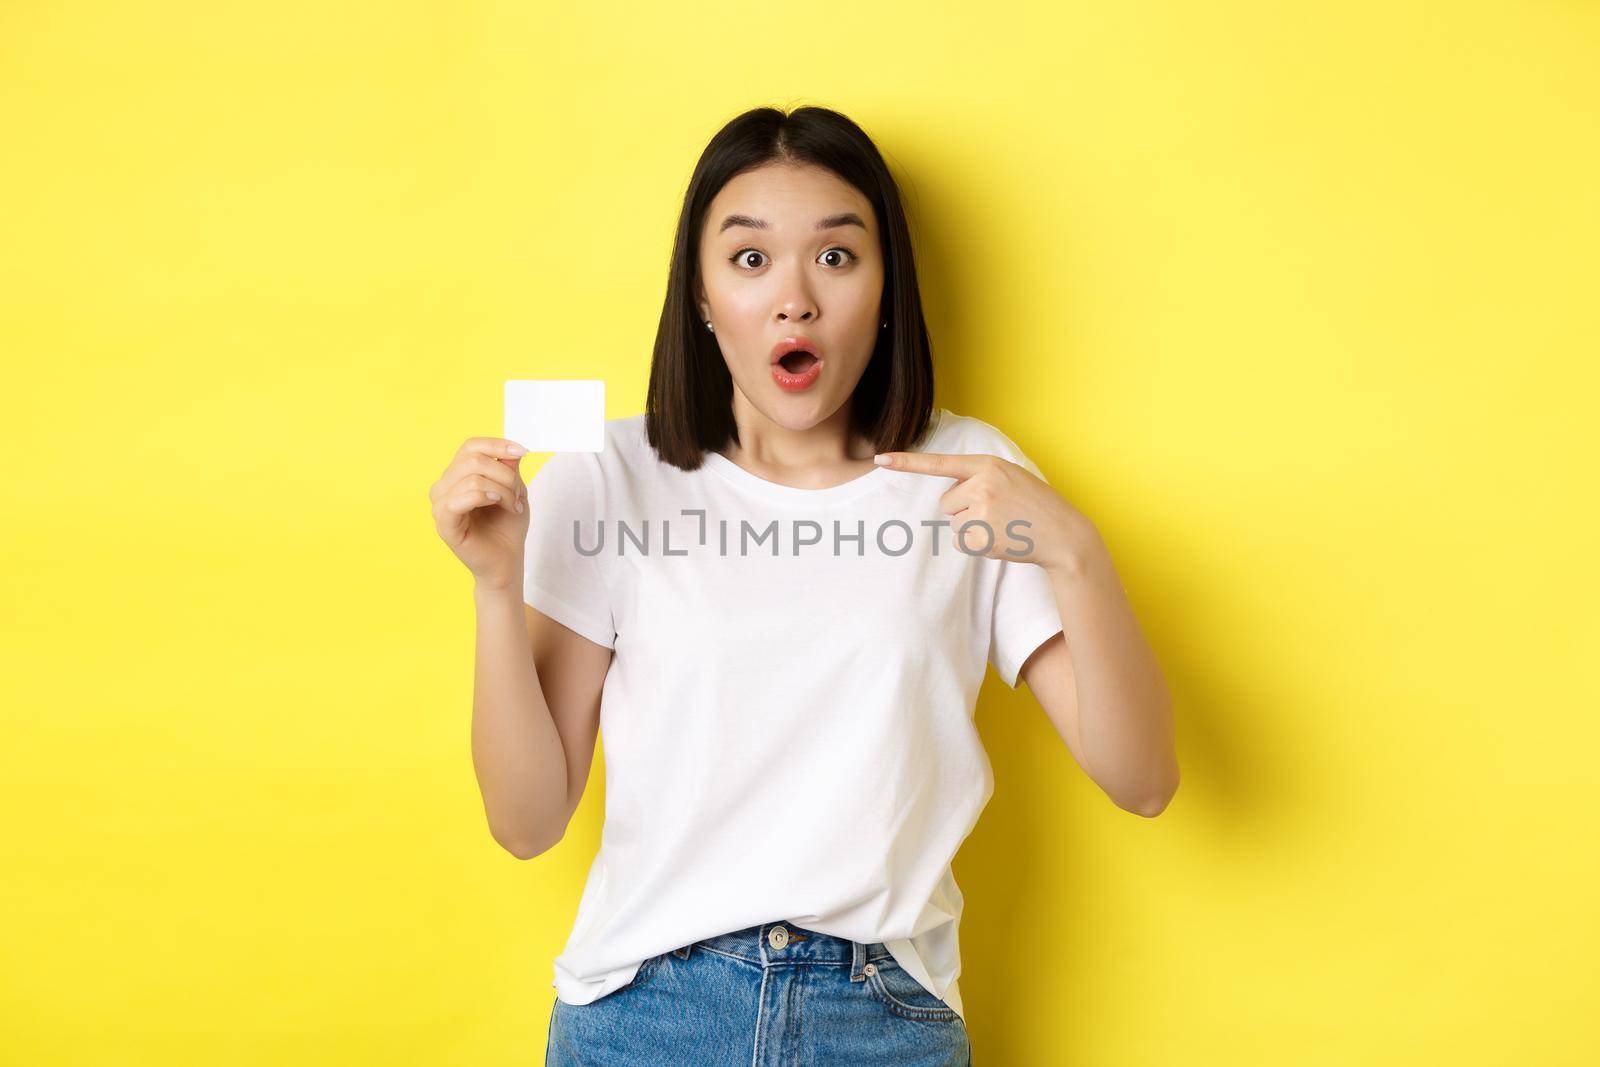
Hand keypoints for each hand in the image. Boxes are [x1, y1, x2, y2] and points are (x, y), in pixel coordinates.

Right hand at [430, 437, 529, 588]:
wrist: (506, 560)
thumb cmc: (506, 527)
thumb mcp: (514, 489)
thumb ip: (509, 467)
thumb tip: (510, 449)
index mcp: (457, 476)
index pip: (471, 446)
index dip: (497, 444)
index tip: (522, 452)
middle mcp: (444, 487)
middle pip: (473, 459)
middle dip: (504, 474)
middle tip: (518, 493)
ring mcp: (440, 505)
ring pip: (472, 477)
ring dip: (502, 489)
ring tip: (513, 506)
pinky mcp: (443, 523)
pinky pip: (460, 498)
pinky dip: (484, 496)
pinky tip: (497, 504)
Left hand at [873, 450, 1095, 572]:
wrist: (1062, 533)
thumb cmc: (1033, 504)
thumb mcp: (1009, 477)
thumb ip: (979, 477)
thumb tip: (946, 497)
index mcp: (987, 464)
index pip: (940, 462)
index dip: (907, 462)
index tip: (880, 459)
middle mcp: (981, 484)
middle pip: (946, 502)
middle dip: (964, 510)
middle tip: (996, 513)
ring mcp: (981, 511)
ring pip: (954, 523)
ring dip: (972, 528)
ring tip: (1002, 526)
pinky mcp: (982, 536)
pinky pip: (961, 542)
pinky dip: (977, 544)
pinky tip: (1001, 539)